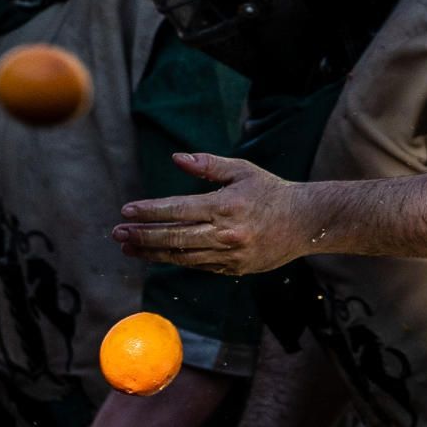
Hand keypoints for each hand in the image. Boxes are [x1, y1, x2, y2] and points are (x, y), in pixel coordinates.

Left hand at [114, 154, 315, 273]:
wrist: (308, 222)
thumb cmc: (273, 192)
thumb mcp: (243, 171)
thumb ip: (208, 165)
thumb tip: (176, 158)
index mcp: (226, 206)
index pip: (177, 209)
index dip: (149, 211)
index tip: (126, 211)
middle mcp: (226, 233)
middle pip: (173, 237)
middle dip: (141, 236)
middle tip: (118, 233)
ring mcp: (231, 254)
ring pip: (182, 256)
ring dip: (152, 253)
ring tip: (130, 248)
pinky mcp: (236, 268)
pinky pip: (199, 265)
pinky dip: (177, 260)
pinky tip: (161, 254)